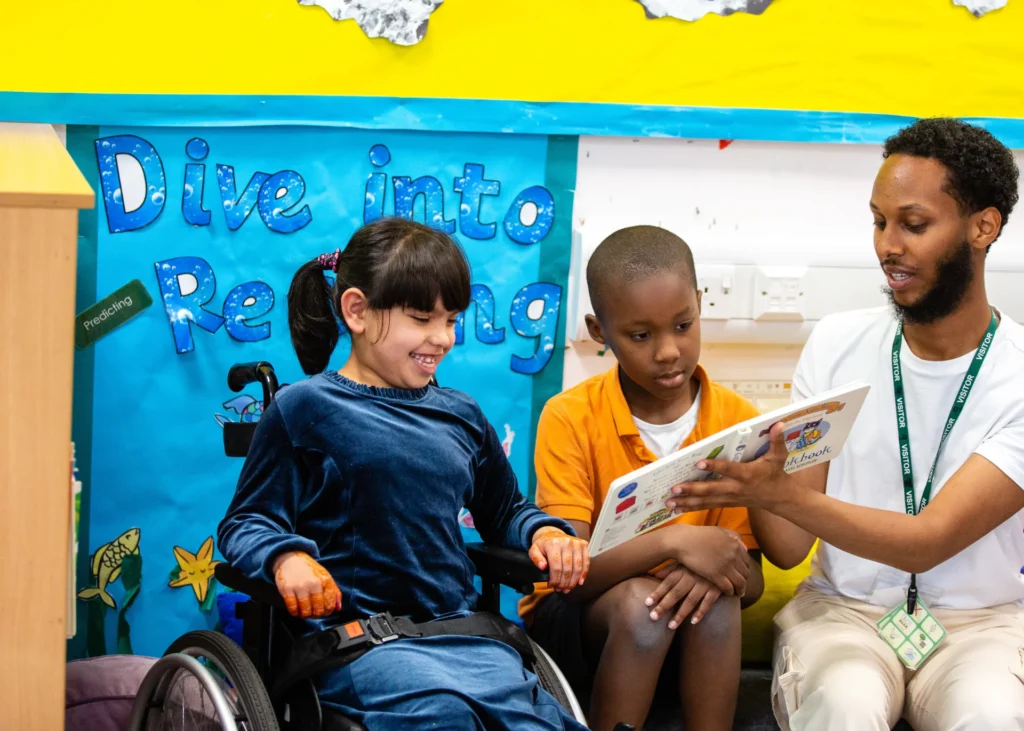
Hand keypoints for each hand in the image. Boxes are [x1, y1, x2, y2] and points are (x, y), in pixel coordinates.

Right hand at [272, 551, 341, 618]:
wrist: (291, 559)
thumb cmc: (310, 570)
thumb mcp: (325, 577)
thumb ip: (334, 592)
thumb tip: (338, 608)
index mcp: (325, 580)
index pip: (330, 604)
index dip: (327, 612)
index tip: (323, 611)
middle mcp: (314, 583)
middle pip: (318, 610)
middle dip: (316, 615)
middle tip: (313, 613)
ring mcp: (300, 586)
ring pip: (305, 611)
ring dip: (306, 615)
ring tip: (304, 611)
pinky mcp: (287, 589)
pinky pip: (292, 608)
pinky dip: (295, 612)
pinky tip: (296, 609)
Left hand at [529, 526, 589, 592]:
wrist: (553, 533)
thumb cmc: (544, 545)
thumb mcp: (534, 550)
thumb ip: (536, 559)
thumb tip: (543, 567)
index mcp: (553, 544)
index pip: (556, 567)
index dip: (555, 579)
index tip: (552, 586)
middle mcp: (566, 542)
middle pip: (567, 569)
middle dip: (564, 583)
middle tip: (560, 589)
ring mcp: (576, 543)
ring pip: (577, 567)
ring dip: (573, 581)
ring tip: (568, 588)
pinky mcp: (583, 545)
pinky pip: (586, 562)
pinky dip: (583, 574)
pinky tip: (579, 582)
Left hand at [645, 563, 721, 628]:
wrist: (724, 555)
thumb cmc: (700, 559)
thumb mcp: (685, 561)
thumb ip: (670, 569)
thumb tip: (653, 575)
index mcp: (683, 569)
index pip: (667, 582)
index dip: (657, 592)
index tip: (647, 603)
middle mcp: (692, 576)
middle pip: (676, 593)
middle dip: (664, 606)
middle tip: (653, 617)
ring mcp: (705, 583)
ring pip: (690, 600)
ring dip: (680, 614)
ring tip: (670, 626)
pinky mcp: (717, 589)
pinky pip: (708, 602)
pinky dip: (701, 612)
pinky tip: (693, 622)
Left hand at [666, 422, 791, 512]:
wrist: (779, 498)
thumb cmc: (776, 473)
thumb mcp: (779, 456)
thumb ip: (776, 441)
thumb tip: (778, 424)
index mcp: (747, 474)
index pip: (728, 469)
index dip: (714, 466)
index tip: (698, 463)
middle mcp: (736, 488)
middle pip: (711, 489)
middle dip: (692, 489)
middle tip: (675, 488)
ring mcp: (730, 498)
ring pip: (706, 501)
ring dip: (686, 502)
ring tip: (669, 502)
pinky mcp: (726, 503)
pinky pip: (707, 506)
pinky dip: (691, 507)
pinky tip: (676, 509)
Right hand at [669, 525, 748, 595]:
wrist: (683, 541)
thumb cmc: (698, 535)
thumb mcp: (719, 531)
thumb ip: (733, 536)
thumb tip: (745, 548)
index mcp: (734, 545)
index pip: (747, 562)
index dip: (745, 570)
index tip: (741, 575)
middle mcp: (733, 556)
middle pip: (746, 573)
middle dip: (744, 581)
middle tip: (740, 586)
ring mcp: (725, 566)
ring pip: (740, 582)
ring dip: (740, 590)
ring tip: (737, 593)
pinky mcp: (715, 575)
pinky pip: (728, 587)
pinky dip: (730, 592)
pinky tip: (727, 593)